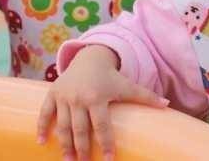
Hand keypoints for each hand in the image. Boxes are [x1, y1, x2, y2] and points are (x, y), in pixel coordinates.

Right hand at [36, 45, 168, 160]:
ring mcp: (64, 96)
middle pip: (79, 129)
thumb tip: (167, 105)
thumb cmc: (110, 77)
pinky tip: (42, 142)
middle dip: (81, 149)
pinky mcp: (52, 94)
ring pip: (62, 124)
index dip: (106, 144)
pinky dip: (41, 127)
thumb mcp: (128, 85)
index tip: (109, 160)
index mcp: (98, 97)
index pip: (102, 126)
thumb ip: (146, 97)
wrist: (89, 58)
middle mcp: (79, 98)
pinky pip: (44, 113)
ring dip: (63, 144)